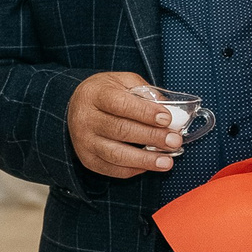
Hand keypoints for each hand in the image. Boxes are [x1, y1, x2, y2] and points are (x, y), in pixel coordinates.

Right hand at [67, 71, 186, 178]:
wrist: (77, 107)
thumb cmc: (106, 93)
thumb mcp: (123, 82)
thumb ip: (146, 93)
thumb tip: (172, 113)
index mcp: (95, 94)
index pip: (120, 104)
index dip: (145, 112)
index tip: (167, 119)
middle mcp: (85, 118)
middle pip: (120, 130)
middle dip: (151, 137)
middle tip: (174, 141)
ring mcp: (84, 141)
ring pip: (116, 154)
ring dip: (145, 160)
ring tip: (167, 161)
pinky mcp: (87, 159)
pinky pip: (113, 169)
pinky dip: (134, 169)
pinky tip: (150, 165)